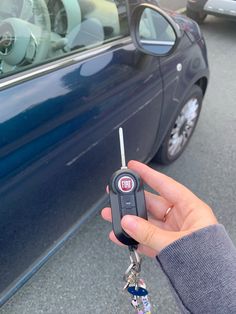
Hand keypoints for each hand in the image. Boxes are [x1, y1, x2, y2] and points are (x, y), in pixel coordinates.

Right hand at [101, 160, 217, 256]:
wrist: (213, 287)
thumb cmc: (209, 260)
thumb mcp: (176, 243)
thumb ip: (149, 233)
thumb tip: (128, 222)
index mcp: (191, 208)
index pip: (165, 185)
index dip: (148, 174)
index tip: (134, 167)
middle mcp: (181, 218)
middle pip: (152, 203)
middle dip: (132, 200)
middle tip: (116, 194)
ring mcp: (173, 232)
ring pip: (147, 222)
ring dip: (129, 220)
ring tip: (112, 216)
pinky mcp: (166, 246)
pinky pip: (147, 238)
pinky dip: (133, 238)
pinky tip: (120, 235)